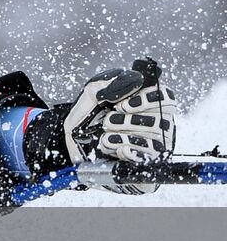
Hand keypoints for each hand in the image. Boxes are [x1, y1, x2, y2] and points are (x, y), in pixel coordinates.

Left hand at [39, 58, 176, 194]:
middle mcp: (157, 121)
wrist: (74, 144)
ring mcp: (155, 141)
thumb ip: (108, 83)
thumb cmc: (87, 117)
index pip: (165, 97)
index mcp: (146, 101)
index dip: (146, 100)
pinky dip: (131, 151)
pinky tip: (119, 149)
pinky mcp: (147, 160)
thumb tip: (135, 80)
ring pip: (154, 138)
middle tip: (109, 121)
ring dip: (125, 136)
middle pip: (160, 118)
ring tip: (106, 136)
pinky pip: (148, 156)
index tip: (123, 105)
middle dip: (129, 120)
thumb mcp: (91, 94)